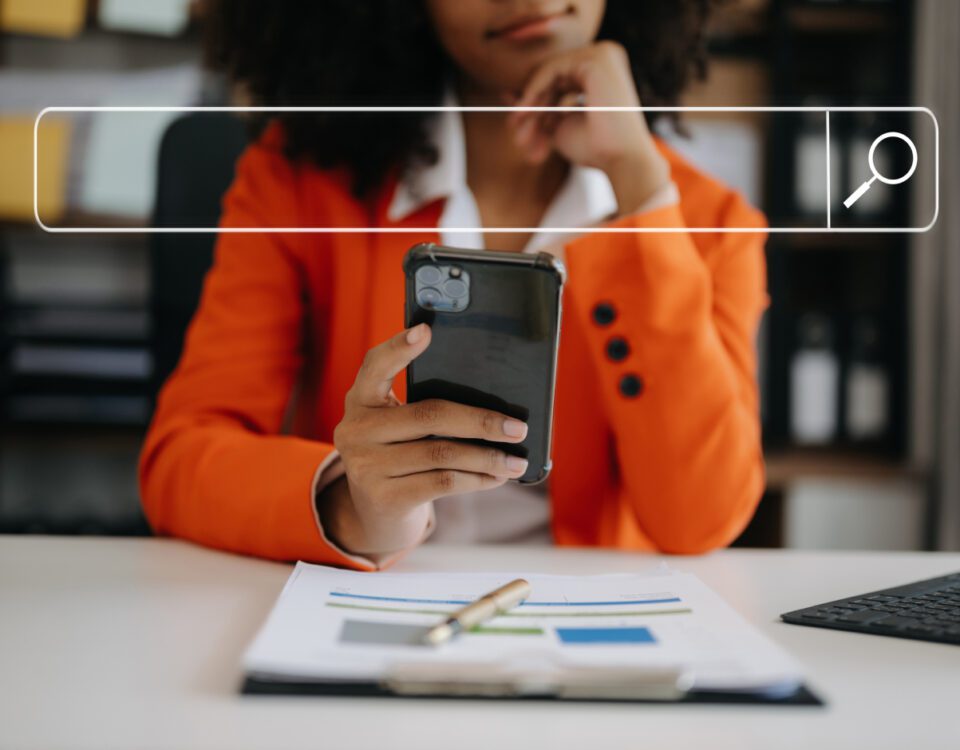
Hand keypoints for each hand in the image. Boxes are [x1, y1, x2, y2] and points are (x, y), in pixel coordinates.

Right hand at [318, 324, 529, 556]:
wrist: (374, 512)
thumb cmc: (400, 454)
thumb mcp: (398, 425)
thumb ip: (424, 407)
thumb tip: (494, 403)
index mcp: (361, 399)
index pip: (375, 365)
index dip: (399, 347)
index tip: (426, 330)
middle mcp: (356, 429)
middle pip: (429, 415)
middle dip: (481, 421)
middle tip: (518, 428)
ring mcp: (366, 466)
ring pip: (441, 454)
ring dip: (487, 457)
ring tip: (516, 460)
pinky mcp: (384, 497)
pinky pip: (441, 483)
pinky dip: (476, 479)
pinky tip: (497, 477)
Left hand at [507, 41, 670, 214]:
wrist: (621, 160)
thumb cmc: (595, 149)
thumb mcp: (557, 124)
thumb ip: (536, 108)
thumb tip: (506, 94)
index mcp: (600, 73)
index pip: (557, 80)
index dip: (533, 102)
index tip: (515, 126)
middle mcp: (604, 57)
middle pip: (552, 76)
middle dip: (530, 107)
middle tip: (516, 134)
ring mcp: (603, 54)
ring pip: (548, 73)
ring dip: (530, 104)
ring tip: (521, 136)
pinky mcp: (597, 59)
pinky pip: (551, 69)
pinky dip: (534, 91)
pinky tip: (525, 113)